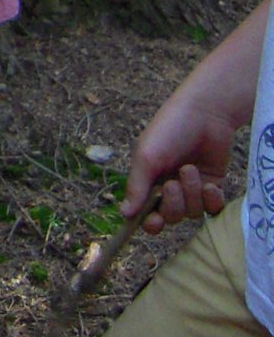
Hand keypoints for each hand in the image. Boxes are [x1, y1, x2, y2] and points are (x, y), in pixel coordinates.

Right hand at [122, 89, 237, 232]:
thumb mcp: (146, 156)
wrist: (206, 113)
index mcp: (148, 180)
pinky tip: (210, 185)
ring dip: (192, 194)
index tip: (153, 222)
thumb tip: (124, 214)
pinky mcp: (213, 187)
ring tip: (191, 169)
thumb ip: (136, 186)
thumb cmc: (169, 129)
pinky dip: (211, 200)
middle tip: (173, 184)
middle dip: (173, 203)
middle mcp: (169, 188)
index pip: (146, 213)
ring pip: (192, 213)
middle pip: (171, 217)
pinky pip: (212, 209)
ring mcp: (192, 189)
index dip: (150, 223)